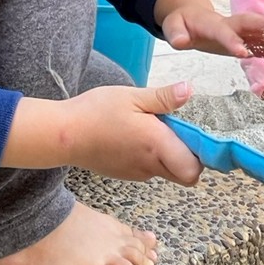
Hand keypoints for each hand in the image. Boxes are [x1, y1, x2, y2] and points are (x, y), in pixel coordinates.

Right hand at [62, 81, 203, 185]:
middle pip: (185, 174)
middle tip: (175, 128)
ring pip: (167, 171)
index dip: (200, 154)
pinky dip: (151, 156)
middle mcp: (150, 165)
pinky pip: (149, 169)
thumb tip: (189, 91)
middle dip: (188, 155)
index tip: (194, 132)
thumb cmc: (96, 112)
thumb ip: (163, 98)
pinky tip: (134, 136)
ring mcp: (137, 173)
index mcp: (156, 145)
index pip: (194, 169)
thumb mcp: (132, 96)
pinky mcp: (126, 173)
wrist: (63, 134)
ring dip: (169, 154)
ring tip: (151, 127)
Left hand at [156, 0, 263, 65]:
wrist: (191, 16)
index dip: (233, 41)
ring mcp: (238, 32)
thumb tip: (181, 42)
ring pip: (259, 35)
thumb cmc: (182, 22)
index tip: (243, 53)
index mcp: (212, 24)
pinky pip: (259, 47)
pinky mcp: (243, 40)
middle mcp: (230, 25)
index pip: (224, 31)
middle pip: (250, 25)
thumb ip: (176, 34)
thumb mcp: (173, 26)